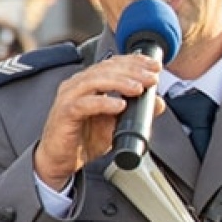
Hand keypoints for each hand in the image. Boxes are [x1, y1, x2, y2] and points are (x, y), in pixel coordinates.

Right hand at [33, 53, 160, 188]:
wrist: (62, 160)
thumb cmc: (85, 139)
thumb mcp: (117, 124)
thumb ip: (137, 112)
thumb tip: (159, 102)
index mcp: (90, 83)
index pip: (113, 64)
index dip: (134, 61)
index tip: (155, 66)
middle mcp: (78, 85)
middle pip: (106, 69)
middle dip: (132, 70)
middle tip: (152, 78)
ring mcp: (68, 97)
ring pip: (94, 81)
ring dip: (120, 82)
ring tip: (138, 89)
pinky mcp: (63, 113)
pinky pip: (84, 104)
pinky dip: (103, 103)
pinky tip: (119, 105)